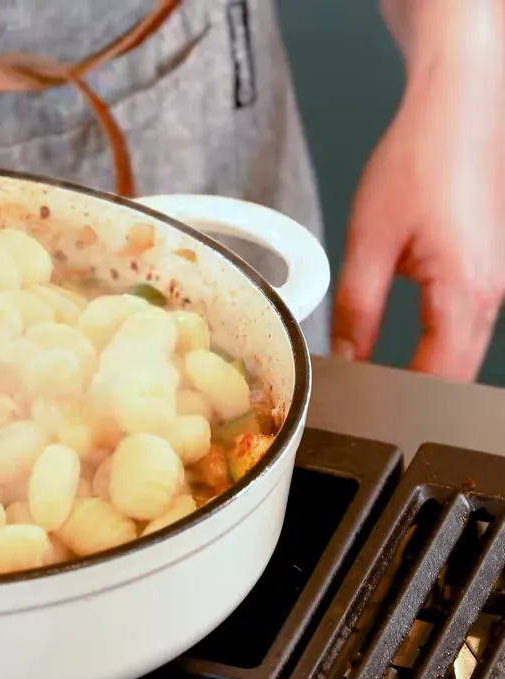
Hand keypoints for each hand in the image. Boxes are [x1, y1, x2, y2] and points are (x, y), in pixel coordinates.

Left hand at [332, 56, 504, 381]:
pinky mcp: (483, 271)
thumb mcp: (369, 241)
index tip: (356, 409)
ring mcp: (490, 284)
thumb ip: (356, 309)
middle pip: (453, 375)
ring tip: (374, 381)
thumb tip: (346, 357)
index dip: (392, 400)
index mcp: (465, 293)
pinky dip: (433, 344)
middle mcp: (489, 296)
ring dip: (422, 371)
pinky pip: (462, 326)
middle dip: (409, 395)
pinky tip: (402, 349)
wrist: (456, 110)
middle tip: (360, 404)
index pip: (435, 379)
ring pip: (460, 353)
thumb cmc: (421, 159)